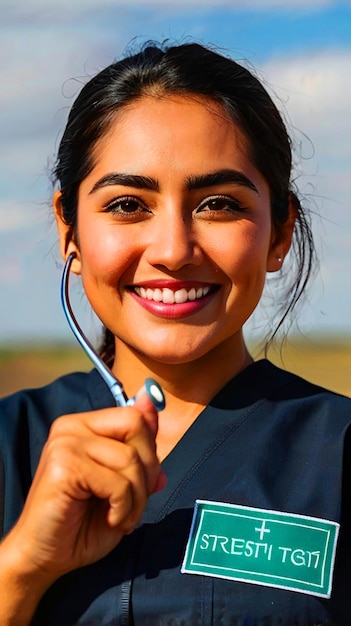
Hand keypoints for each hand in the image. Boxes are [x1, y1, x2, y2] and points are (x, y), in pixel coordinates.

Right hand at [4, 387, 165, 587]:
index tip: (143, 484)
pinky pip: (118, 483)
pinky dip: (124, 508)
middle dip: (147, 471)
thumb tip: (154, 402)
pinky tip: (110, 520)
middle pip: (135, 426)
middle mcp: (71, 427)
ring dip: (137, 498)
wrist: (44, 557)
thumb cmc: (83, 523)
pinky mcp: (64, 466)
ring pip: (130, 458)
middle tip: (134, 503)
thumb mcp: (123, 480)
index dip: (150, 452)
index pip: (135, 416)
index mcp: (84, 425)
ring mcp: (65, 444)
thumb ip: (138, 446)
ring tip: (122, 516)